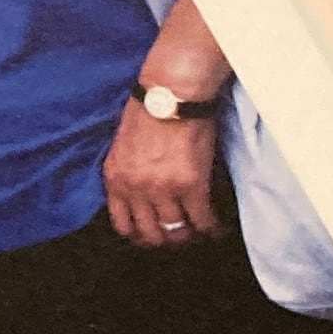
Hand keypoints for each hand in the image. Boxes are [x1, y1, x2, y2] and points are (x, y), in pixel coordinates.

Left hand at [103, 97, 223, 247]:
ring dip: (190, 237)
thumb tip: (141, 194)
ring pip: (177, 231)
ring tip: (200, 233)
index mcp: (115, 180)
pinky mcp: (190, 185)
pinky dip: (211, 228)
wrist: (170, 93)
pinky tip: (217, 229)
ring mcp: (162, 189)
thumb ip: (127, 173)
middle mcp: (135, 189)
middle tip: (180, 237)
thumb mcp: (122, 147)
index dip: (140, 236)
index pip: (123, 225)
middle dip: (167, 241)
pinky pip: (202, 219)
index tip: (152, 236)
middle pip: (151, 234)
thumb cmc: (149, 111)